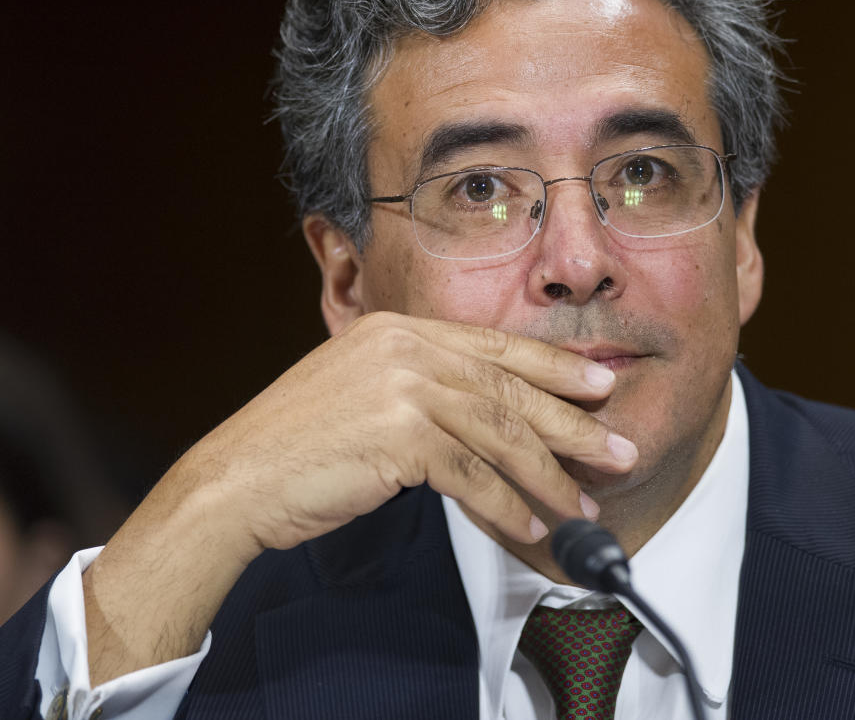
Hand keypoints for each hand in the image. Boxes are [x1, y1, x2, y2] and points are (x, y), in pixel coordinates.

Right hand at [82, 311, 635, 683]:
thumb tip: (482, 413)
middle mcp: (403, 347)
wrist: (236, 478)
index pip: (494, 347)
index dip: (554, 368)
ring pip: (498, 433)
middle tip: (618, 447)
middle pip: (508, 387)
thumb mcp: (360, 391)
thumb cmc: (296, 444)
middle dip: (571, 422)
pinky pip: (471, 475)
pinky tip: (530, 527)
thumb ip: (416, 385)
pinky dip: (506, 506)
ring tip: (583, 505)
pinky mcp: (397, 435)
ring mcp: (400, 386)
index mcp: (398, 329)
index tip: (600, 385)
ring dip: (547, 476)